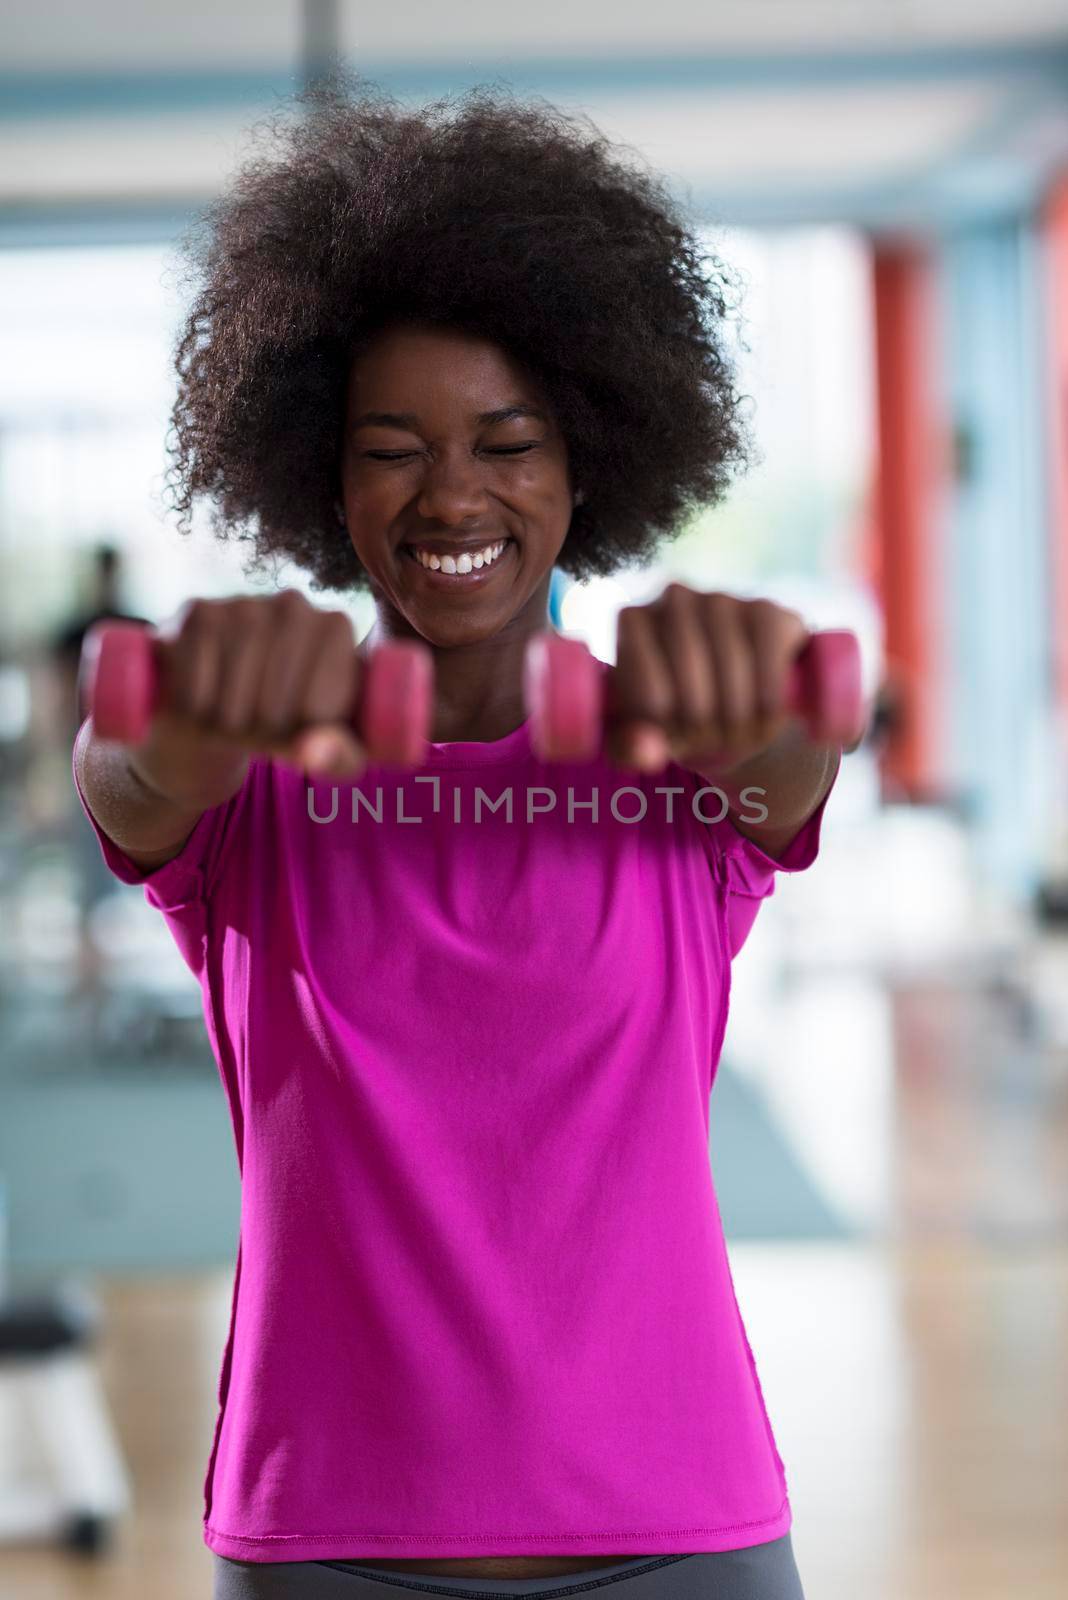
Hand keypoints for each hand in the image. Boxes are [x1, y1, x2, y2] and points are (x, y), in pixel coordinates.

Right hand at [125, 589, 367, 807]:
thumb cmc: (294, 722)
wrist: (232, 697)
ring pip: (232, 702)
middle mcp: (294, 604)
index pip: (316, 713)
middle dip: (262, 733)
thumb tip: (312, 753)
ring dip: (227, 725)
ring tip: (235, 715)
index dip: (300, 737)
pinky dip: (195, 707)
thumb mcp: (331, 749)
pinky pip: (195, 687)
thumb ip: (339, 757)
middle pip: (273, 709)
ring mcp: (244, 603)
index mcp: (336, 628)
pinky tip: (206, 697)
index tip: (299, 726)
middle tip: (260, 725)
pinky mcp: (200, 611)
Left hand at [608, 584, 810, 771]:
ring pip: (733, 662)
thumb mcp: (646, 739)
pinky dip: (773, 691)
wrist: (727, 703)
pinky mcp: (765, 610)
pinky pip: (770, 650)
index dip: (667, 726)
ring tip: (739, 739)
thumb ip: (631, 749)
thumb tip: (645, 750)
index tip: (678, 745)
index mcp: (633, 622)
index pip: (648, 685)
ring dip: (740, 713)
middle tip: (712, 745)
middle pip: (689, 669)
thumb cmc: (674, 718)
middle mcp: (675, 598)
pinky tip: (779, 720)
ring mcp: (721, 599)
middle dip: (703, 720)